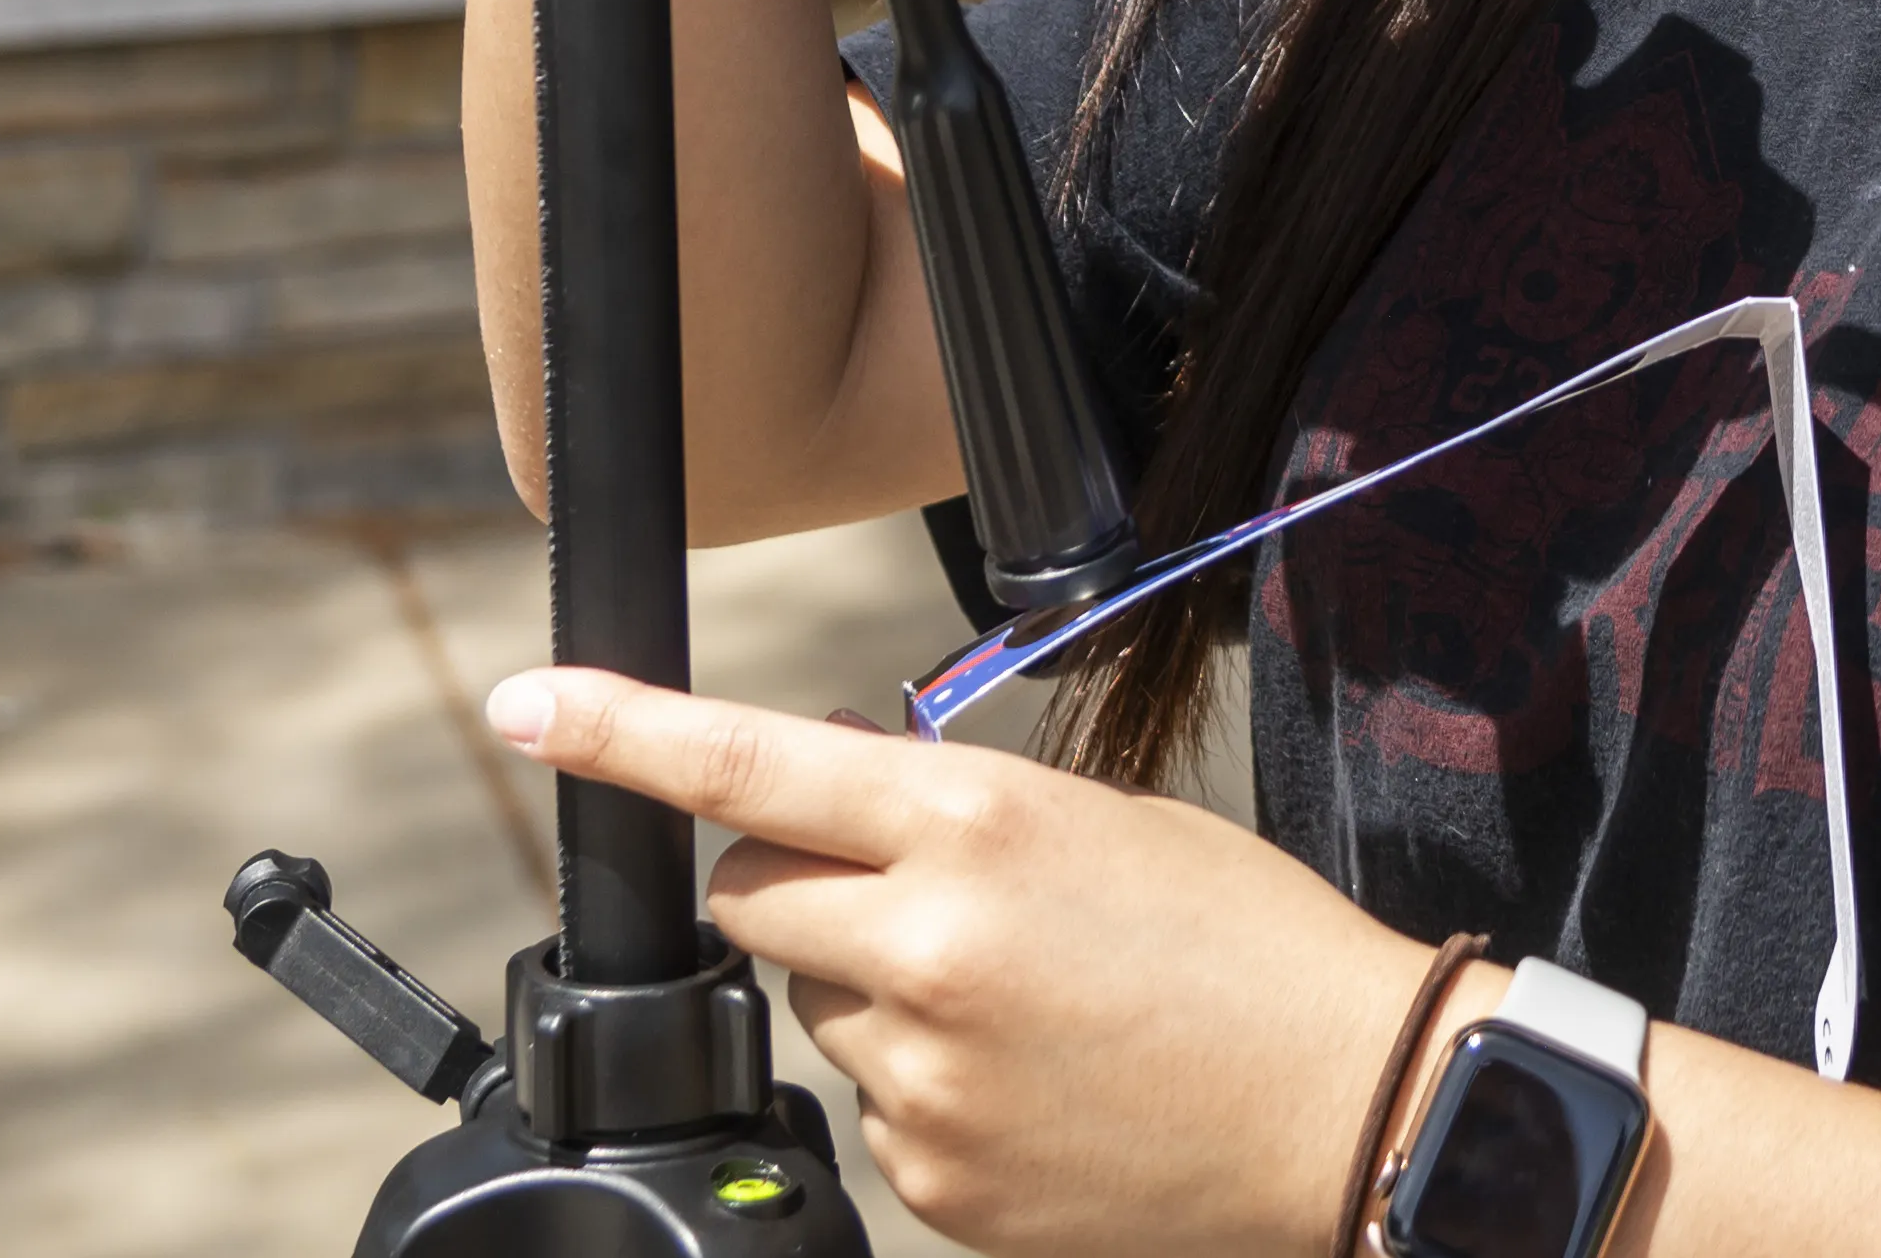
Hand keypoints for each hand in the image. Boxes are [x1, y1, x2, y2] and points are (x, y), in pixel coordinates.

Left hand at [489, 668, 1430, 1257]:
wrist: (1352, 1102)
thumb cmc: (1247, 946)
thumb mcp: (1099, 820)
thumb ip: (945, 805)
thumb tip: (824, 785)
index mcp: (976, 828)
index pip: (751, 767)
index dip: (622, 731)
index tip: (529, 703)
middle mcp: (928, 950)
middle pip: (755, 901)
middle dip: (800, 884)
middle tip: (923, 898)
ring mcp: (925, 1079)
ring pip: (820, 1009)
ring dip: (881, 991)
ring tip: (1027, 1005)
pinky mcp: (936, 1178)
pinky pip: (879, 1109)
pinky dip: (932, 1088)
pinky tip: (1038, 1082)